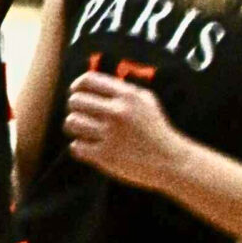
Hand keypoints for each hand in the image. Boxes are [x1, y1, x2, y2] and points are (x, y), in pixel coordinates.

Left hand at [64, 71, 186, 192]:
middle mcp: (117, 113)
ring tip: (83, 131)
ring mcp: (110, 135)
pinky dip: (79, 147)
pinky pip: (76, 146)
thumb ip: (121, 89)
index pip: (88, 81)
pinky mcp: (105, 156)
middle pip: (75, 101)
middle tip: (81, 115)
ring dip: (74, 127)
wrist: (170, 161)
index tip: (76, 92)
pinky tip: (89, 147)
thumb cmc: (155, 129)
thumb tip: (90, 81)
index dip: (77, 85)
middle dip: (74, 107)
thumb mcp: (146, 101)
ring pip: (72, 122)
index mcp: (127, 96)